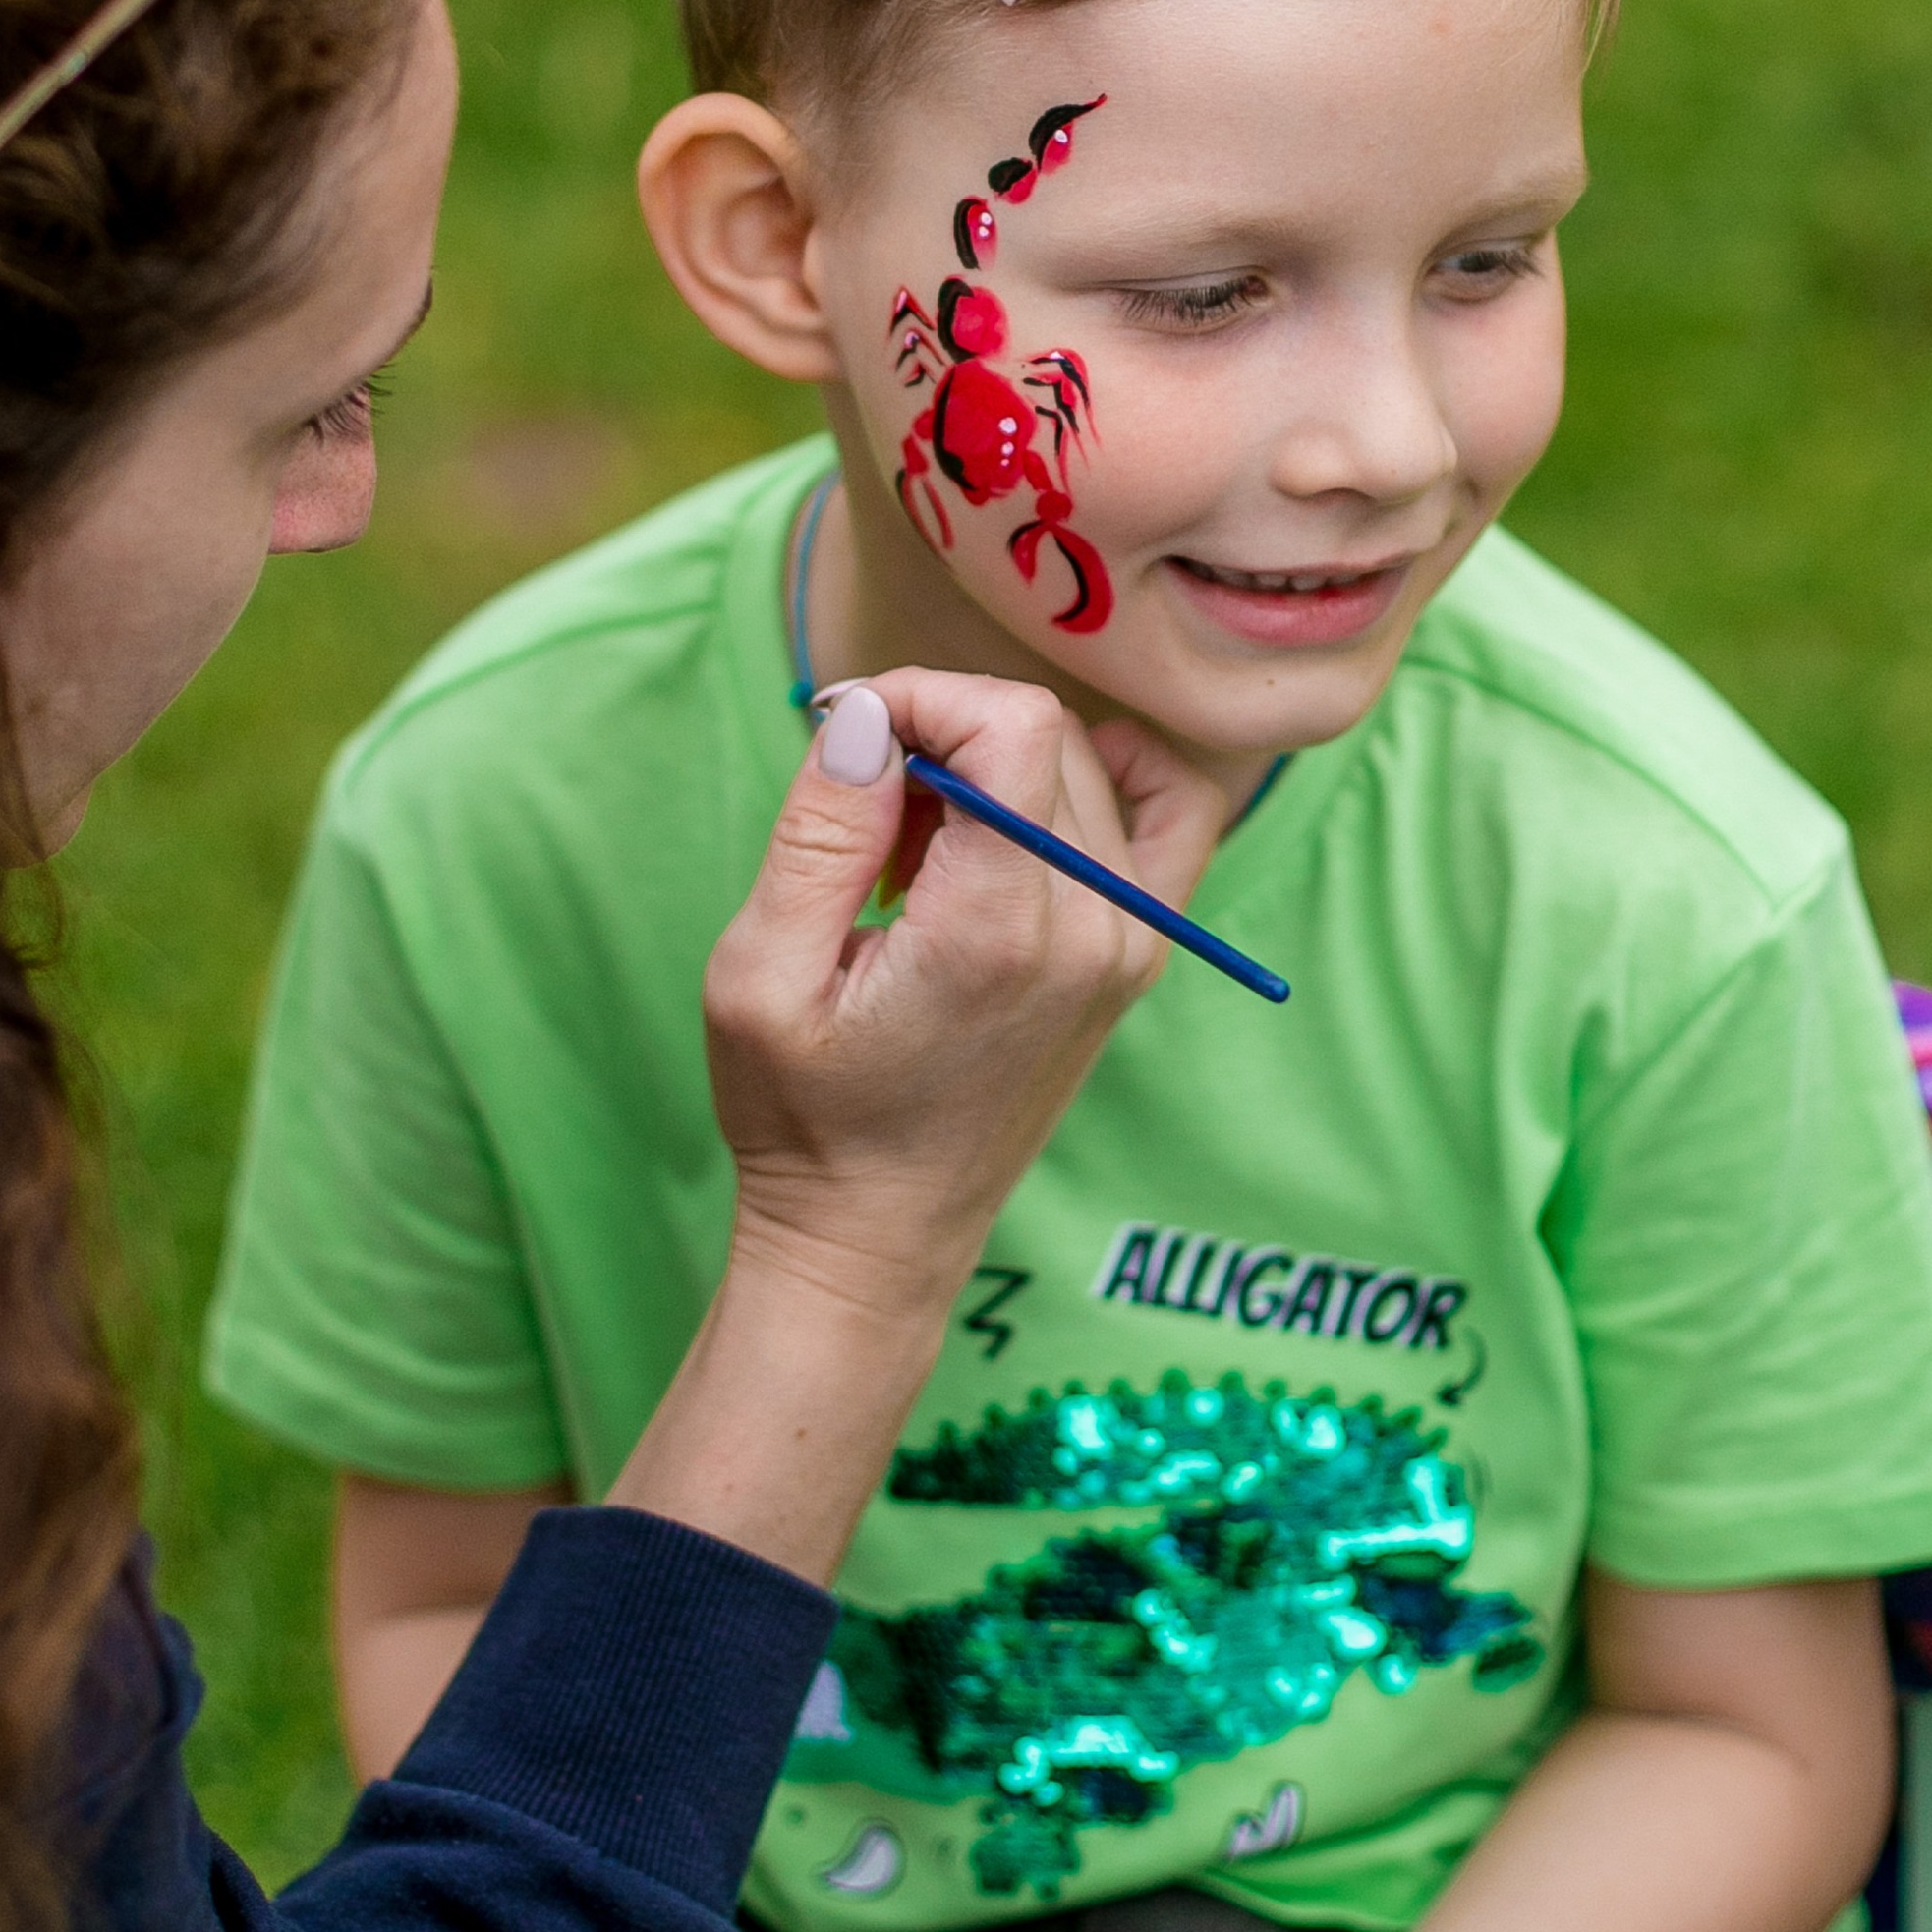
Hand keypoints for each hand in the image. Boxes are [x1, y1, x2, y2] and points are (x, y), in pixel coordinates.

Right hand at [703, 669, 1219, 1327]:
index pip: (1013, 722)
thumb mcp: (761, 975)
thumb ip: (821, 831)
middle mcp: (1093, 928)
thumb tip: (865, 711)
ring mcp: (1131, 943)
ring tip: (922, 846)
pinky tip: (1028, 810)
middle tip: (861, 819)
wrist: (876, 1234)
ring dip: (998, 765)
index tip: (842, 738)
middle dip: (941, 732)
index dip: (919, 696)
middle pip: (1047, 734)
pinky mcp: (1137, 954)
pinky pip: (1170, 816)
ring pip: (1089, 764)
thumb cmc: (804, 1116)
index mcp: (1002, 927)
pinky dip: (1108, 780)